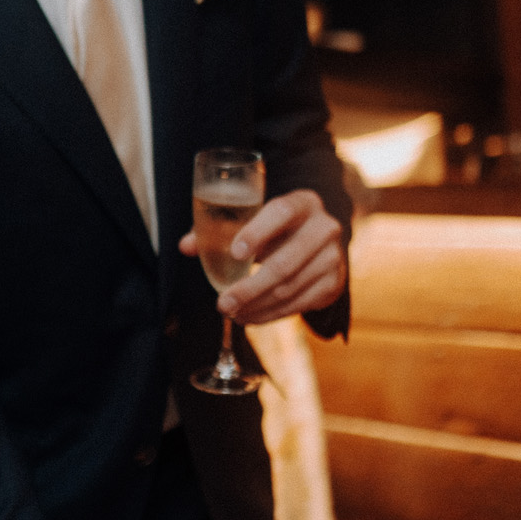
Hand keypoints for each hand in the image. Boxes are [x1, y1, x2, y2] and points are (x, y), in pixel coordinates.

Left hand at [178, 187, 343, 324]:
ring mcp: (334, 257)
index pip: (281, 212)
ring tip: (232, 313)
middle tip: (223, 303)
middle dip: (250, 288)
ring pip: (290, 288)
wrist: (319, 243)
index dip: (258, 232)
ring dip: (257, 306)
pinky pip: (300, 304)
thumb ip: (217, 230)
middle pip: (284, 262)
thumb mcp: (253, 221)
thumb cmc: (274, 228)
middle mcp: (324, 227)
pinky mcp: (334, 283)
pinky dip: (272, 314)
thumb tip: (185, 246)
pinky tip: (251, 317)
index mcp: (302, 202)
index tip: (235, 253)